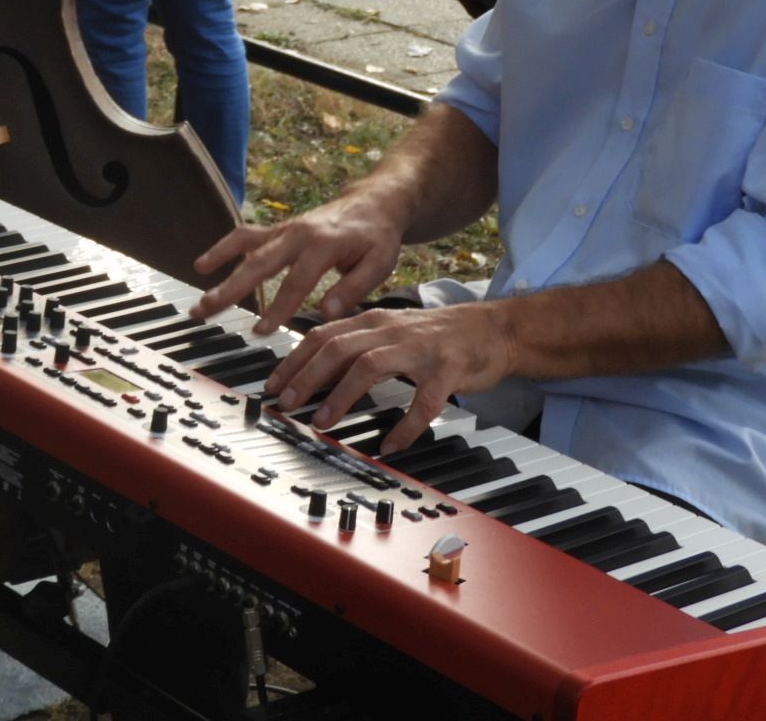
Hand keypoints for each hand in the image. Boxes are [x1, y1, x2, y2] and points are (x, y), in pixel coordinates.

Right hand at [189, 190, 408, 335]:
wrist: (372, 202)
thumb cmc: (377, 237)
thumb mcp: (380, 262)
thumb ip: (354, 287)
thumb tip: (326, 313)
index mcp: (324, 244)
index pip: (296, 281)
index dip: (278, 308)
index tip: (260, 331)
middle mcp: (298, 233)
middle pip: (259, 264)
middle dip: (231, 290)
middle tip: (206, 311)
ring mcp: (284, 229)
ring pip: (246, 250)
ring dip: (220, 273)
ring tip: (199, 299)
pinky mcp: (277, 230)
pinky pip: (246, 237)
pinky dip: (223, 248)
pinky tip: (202, 265)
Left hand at [263, 302, 513, 452]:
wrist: (494, 329)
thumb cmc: (438, 335)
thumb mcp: (391, 330)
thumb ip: (357, 341)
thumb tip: (314, 363)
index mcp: (374, 321)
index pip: (323, 335)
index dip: (293, 360)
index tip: (272, 386)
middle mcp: (392, 330)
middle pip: (338, 347)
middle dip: (307, 376)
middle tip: (287, 404)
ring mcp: (420, 349)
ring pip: (371, 366)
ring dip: (341, 395)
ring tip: (323, 422)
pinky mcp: (448, 370)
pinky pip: (423, 402)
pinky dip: (404, 426)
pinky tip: (390, 445)